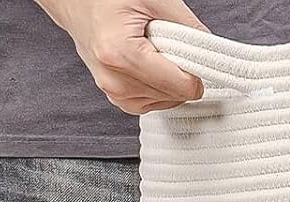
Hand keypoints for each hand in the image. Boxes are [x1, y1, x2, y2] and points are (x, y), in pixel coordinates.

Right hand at [35, 0, 208, 114]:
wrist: (78, 3)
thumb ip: (187, 27)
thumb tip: (211, 52)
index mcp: (121, 54)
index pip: (178, 86)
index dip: (196, 75)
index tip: (198, 60)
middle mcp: (114, 80)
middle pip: (172, 97)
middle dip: (180, 75)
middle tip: (171, 48)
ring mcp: (111, 92)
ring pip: (163, 103)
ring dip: (169, 82)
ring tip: (156, 52)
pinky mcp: (114, 97)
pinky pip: (149, 103)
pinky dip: (158, 88)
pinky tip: (151, 66)